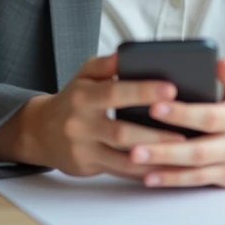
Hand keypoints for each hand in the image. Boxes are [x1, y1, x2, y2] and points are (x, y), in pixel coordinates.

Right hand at [9, 53, 187, 178]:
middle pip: (120, 131)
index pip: (114, 92)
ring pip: (122, 157)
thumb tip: (131, 53)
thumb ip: (107, 64)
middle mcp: (81, 124)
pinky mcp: (87, 167)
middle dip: (154, 132)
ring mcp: (83, 148)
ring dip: (153, 156)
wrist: (40, 131)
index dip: (142, 91)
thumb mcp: (84, 75)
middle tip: (184, 130)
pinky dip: (143, 171)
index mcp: (83, 96)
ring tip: (181, 152)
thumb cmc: (73, 99)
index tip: (171, 89)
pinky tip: (164, 168)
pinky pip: (120, 171)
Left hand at [126, 58, 224, 187]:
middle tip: (134, 145)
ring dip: (164, 168)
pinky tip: (150, 177)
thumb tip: (220, 63)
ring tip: (135, 161)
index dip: (182, 113)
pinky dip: (173, 180)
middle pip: (199, 149)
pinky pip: (197, 181)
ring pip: (195, 170)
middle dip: (165, 149)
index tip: (155, 106)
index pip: (209, 116)